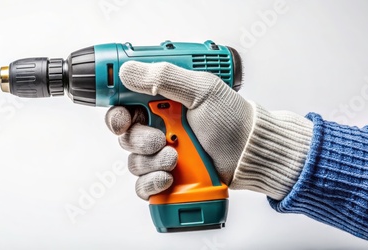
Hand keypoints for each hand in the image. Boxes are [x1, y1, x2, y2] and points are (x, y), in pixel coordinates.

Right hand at [105, 61, 253, 199]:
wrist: (250, 152)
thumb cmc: (231, 118)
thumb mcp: (202, 89)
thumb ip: (164, 78)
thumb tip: (128, 70)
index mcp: (161, 103)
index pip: (124, 106)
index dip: (117, 114)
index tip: (122, 120)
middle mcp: (158, 128)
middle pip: (125, 136)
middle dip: (138, 139)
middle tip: (158, 139)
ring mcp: (161, 154)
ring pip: (133, 161)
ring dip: (152, 160)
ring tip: (176, 157)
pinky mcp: (166, 177)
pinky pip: (143, 185)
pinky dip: (152, 182)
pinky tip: (170, 176)